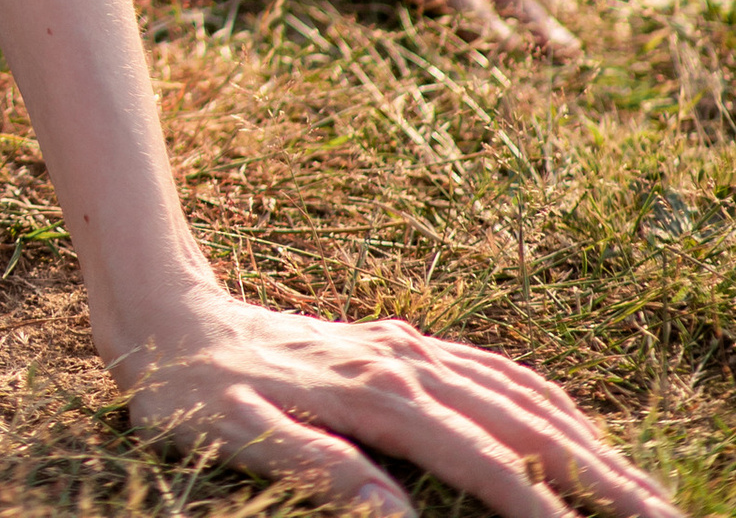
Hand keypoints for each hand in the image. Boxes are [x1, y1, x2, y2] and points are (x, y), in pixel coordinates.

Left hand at [113, 286, 681, 517]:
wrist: (162, 308)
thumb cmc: (190, 389)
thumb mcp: (233, 434)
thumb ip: (316, 468)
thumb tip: (394, 515)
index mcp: (376, 394)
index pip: (483, 462)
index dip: (541, 511)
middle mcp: (405, 363)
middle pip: (526, 424)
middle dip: (602, 477)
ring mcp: (406, 349)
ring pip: (520, 395)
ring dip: (588, 441)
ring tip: (643, 489)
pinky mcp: (398, 345)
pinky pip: (490, 370)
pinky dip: (544, 400)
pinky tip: (569, 423)